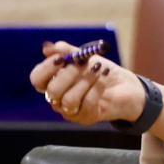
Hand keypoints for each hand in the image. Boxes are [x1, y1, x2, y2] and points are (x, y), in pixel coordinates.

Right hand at [28, 41, 146, 125]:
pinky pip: (87, 103)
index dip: (46, 69)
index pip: (37, 79)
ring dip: (85, 81)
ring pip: (69, 99)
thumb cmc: (101, 70)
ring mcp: (71, 111)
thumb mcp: (85, 56)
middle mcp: (58, 99)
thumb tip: (49, 47)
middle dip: (69, 74)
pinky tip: (104, 79)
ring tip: (98, 69)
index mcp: (53, 82)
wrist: (126, 86)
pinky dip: (96, 88)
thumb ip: (68, 51)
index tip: (61, 58)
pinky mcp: (87, 117)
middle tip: (83, 63)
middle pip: (52, 90)